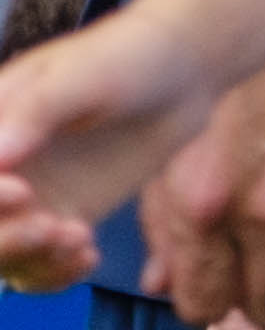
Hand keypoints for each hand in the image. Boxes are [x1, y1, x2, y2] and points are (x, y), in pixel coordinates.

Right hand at [0, 4, 231, 293]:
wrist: (181, 72)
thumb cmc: (125, 57)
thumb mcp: (80, 76)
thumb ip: (37, 112)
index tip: (21, 193)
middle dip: (4, 239)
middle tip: (49, 228)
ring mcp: (26, 196)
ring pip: (4, 254)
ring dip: (31, 260)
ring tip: (79, 239)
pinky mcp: (61, 214)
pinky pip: (41, 261)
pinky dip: (54, 271)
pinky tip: (86, 257)